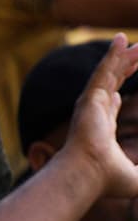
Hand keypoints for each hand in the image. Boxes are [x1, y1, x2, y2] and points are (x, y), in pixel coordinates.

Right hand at [65, 34, 137, 197]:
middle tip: (136, 53)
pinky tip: (121, 40)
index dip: (118, 92)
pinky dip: (112, 54)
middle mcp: (94, 112)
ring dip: (121, 57)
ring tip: (132, 41)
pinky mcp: (91, 97)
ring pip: (109, 73)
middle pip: (111, 83)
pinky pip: (103, 70)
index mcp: (102, 127)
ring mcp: (92, 103)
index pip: (110, 103)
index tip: (123, 86)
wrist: (87, 175)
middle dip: (124, 67)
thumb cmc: (108, 181)